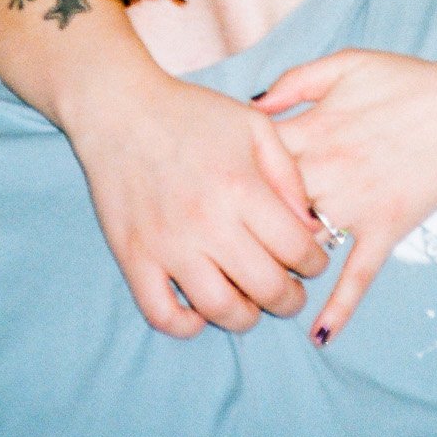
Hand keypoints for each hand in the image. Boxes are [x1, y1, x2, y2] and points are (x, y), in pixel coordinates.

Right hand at [67, 67, 327, 337]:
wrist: (121, 111)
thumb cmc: (193, 115)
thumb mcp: (255, 127)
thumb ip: (288, 176)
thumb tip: (308, 226)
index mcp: (241, 188)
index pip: (296, 249)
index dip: (315, 264)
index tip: (313, 263)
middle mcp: (208, 222)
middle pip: (266, 288)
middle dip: (290, 299)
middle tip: (292, 294)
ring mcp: (168, 245)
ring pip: (220, 310)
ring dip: (246, 318)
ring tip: (253, 305)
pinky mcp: (134, 258)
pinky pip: (162, 315)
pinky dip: (187, 325)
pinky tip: (201, 311)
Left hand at [256, 50, 436, 342]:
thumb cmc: (406, 81)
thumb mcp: (346, 63)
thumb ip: (295, 81)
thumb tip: (252, 105)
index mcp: (315, 129)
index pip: (253, 160)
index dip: (231, 172)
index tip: (219, 180)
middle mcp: (329, 170)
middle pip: (269, 207)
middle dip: (245, 221)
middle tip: (228, 234)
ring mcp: (357, 204)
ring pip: (304, 242)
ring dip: (280, 259)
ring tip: (255, 275)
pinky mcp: (386, 228)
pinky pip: (359, 274)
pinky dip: (340, 306)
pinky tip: (320, 335)